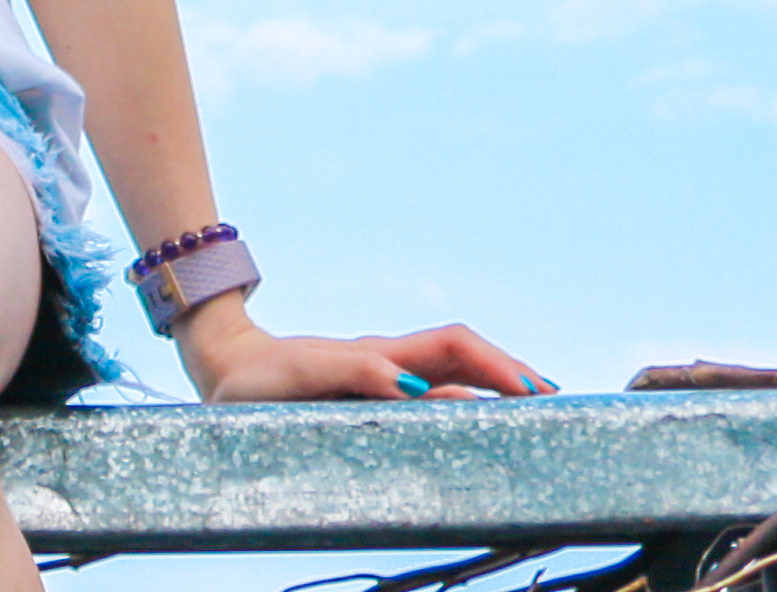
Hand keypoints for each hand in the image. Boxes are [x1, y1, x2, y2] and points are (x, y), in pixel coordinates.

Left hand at [176, 299, 546, 403]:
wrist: (222, 371)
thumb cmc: (257, 379)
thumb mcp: (303, 375)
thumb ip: (355, 374)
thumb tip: (413, 389)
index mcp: (380, 356)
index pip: (454, 350)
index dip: (495, 368)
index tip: (530, 392)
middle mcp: (389, 365)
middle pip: (465, 358)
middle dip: (511, 373)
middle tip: (554, 399)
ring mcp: (383, 379)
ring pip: (453, 377)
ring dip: (495, 387)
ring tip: (535, 410)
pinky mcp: (371, 399)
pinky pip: (431, 398)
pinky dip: (466, 406)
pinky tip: (481, 426)